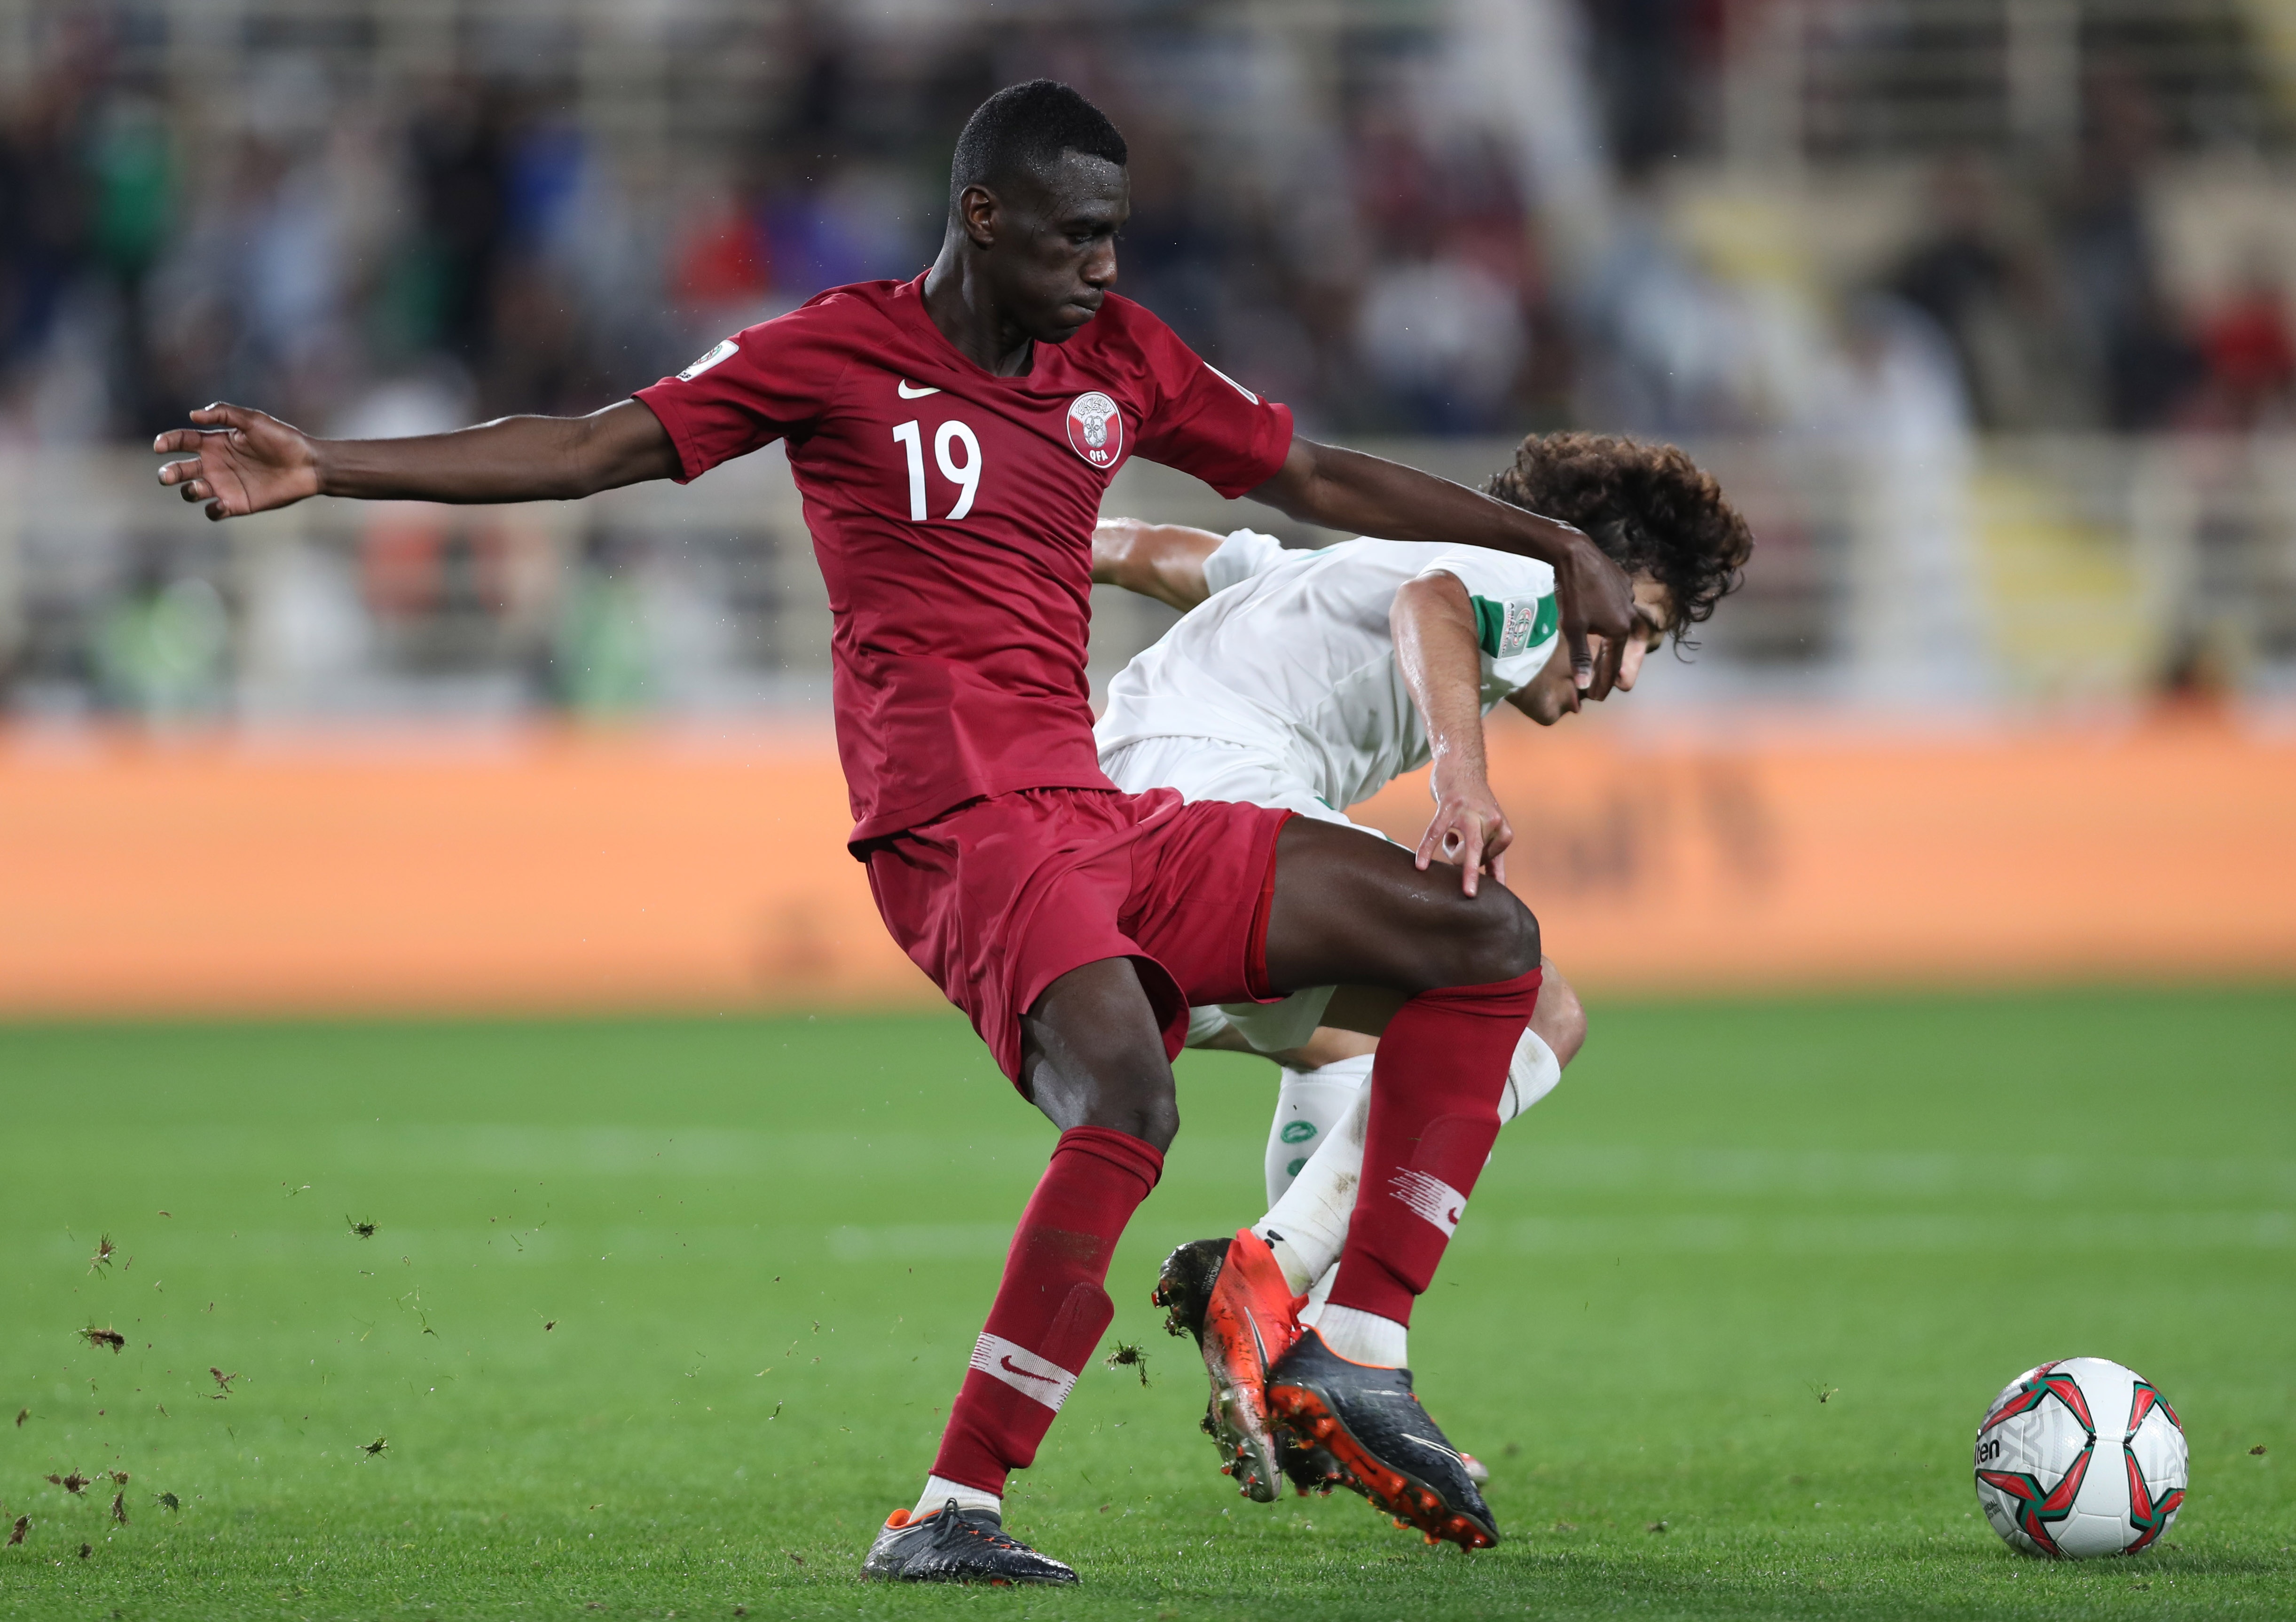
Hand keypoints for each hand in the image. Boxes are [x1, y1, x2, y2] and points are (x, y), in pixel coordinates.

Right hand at [154, 404, 322, 519]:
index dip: (167, 442)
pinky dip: (212, 510)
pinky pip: (213, 512)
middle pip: (180, 470)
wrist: (308, 465)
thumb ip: (224, 413)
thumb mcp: (254, 420)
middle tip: (168, 476)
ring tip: (200, 487)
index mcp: (215, 443)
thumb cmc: (283, 439)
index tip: (160, 446)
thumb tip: (193, 415)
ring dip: (188, 491)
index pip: (182, 441)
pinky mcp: (237, 503)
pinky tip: (221, 504)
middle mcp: (215, 465)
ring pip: (192, 492)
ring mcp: (225, 485)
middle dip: (169, 473)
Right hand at [1415, 771, 1513, 897]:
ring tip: (1448, 841)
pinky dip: (1427, 850)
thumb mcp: (1490, 827)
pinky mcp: (1449, 805)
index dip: (1477, 866)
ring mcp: (1470, 812)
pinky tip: (1419, 864)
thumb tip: (1499, 887)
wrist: (1461, 766)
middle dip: (1470, 873)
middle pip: (1479, 857)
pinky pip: (1436, 833)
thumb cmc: (1474, 804)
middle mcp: (1491, 820)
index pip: (1492, 861)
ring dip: (1451, 853)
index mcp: (1501, 828)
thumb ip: (1493, 854)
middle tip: (1468, 894)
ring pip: (1463, 849)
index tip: (1471, 869)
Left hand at [1550, 528, 1637, 698]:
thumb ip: (1580, 658)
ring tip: (1607, 653)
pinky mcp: (1623, 582)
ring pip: (1625, 625)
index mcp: (1620, 629)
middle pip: (1624, 647)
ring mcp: (1628, 597)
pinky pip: (1621, 606)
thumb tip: (1583, 686)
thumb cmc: (1573, 593)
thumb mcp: (1573, 628)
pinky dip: (1614, 617)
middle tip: (1611, 682)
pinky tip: (1605, 619)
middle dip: (1617, 667)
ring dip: (1616, 642)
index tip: (1598, 697)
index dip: (1605, 682)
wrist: (1576, 553)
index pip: (1613, 664)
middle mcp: (1630, 614)